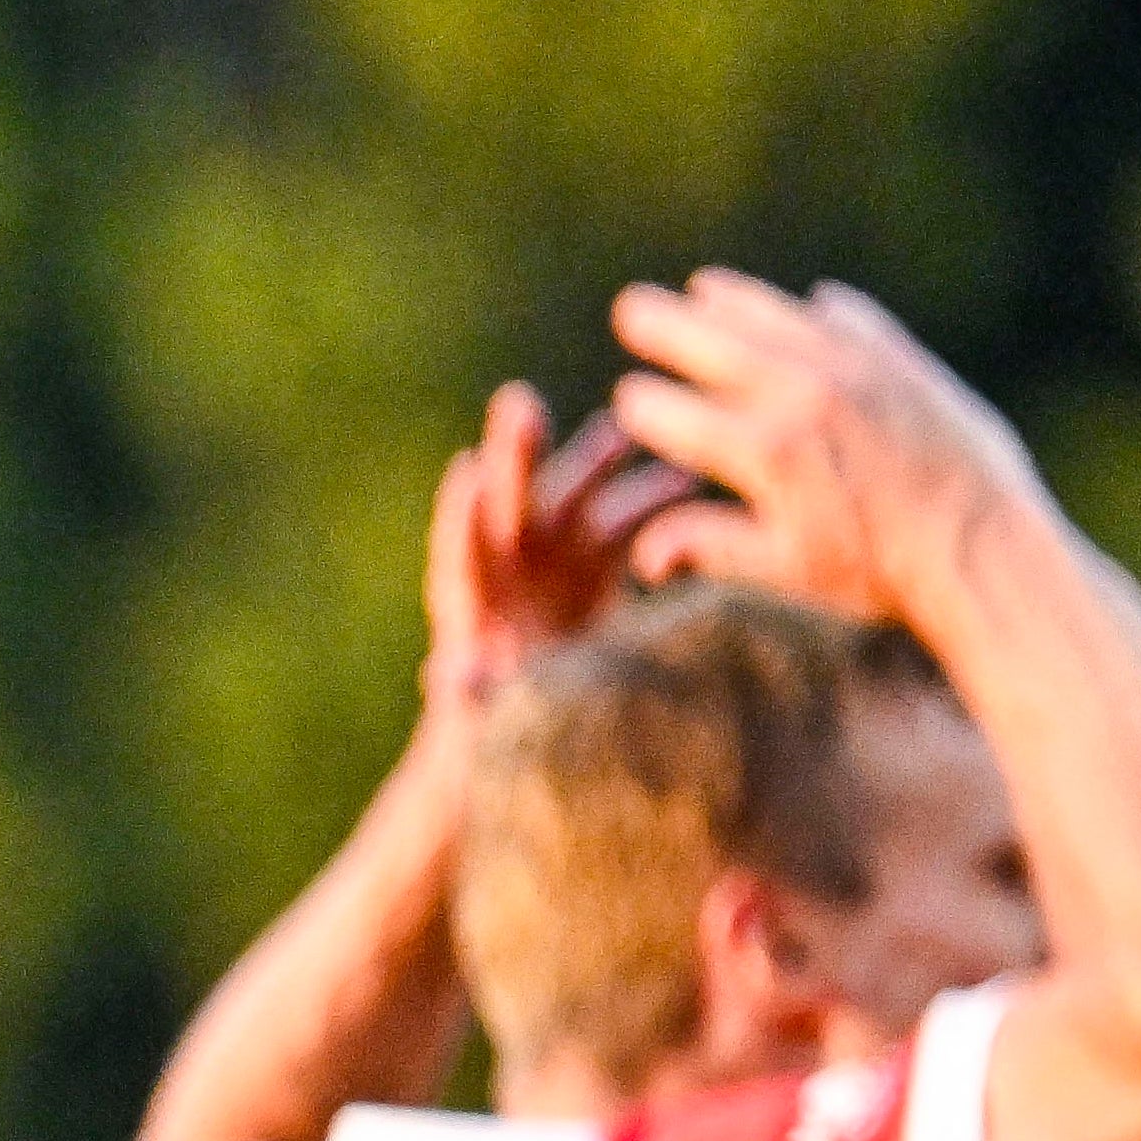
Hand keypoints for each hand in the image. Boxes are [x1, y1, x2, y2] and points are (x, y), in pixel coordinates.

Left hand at [422, 376, 691, 718]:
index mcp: (469, 605)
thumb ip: (473, 698)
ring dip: (597, 463)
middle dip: (514, 457)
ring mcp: (556, 555)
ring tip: (627, 431)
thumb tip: (451, 678)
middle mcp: (508, 568)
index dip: (462, 518)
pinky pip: (627, 519)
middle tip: (518, 405)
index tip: (466, 475)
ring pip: (574, 497)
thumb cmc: (500, 735)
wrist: (544, 735)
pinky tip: (689, 477)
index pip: (460, 555)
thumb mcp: (486, 725)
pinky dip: (653, 500)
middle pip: (508, 505)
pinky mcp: (600, 558)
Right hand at [602, 271, 1047, 628]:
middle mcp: (803, 395)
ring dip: (736, 300)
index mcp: (763, 452)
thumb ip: (709, 547)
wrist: (984, 545)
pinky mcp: (903, 360)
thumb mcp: (784, 569)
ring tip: (703, 286)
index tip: (627, 403)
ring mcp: (856, 367)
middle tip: (631, 308)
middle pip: (714, 344)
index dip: (641, 407)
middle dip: (666, 326)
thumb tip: (641, 557)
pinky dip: (825, 309)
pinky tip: (814, 302)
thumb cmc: (879, 570)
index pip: (675, 414)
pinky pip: (854, 318)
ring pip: (779, 317)